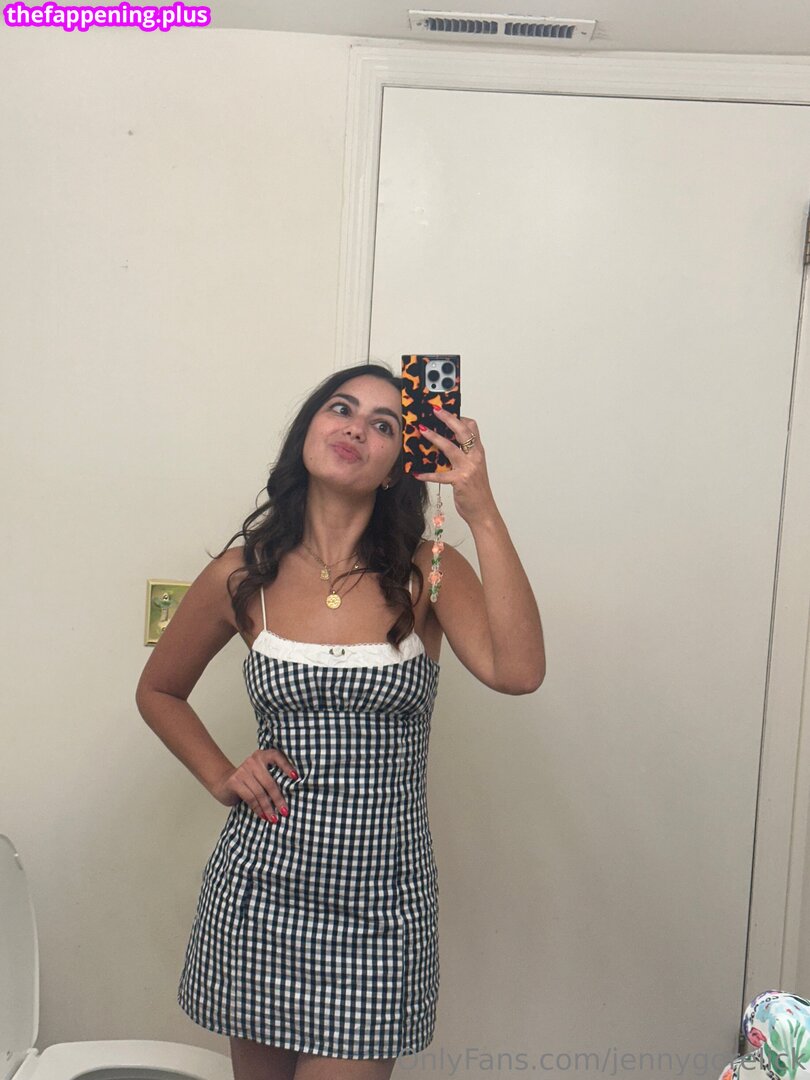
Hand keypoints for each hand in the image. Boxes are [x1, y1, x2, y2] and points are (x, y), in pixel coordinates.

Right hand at [209, 748, 297, 822]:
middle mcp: (252, 761)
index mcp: (261, 756)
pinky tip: (263, 816)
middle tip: (285, 811)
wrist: (223, 782)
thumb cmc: (248, 781)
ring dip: (268, 808)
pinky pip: (250, 798)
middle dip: (278, 799)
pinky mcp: (234, 782)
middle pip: (270, 782)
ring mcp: (242, 770)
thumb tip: (292, 792)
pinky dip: (258, 809)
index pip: (277, 757)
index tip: (296, 778)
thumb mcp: (260, 774)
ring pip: (260, 792)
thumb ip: (272, 776)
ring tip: (274, 818)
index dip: (287, 766)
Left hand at [413, 407, 497, 525]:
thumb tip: (443, 446)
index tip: (447, 411)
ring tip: (422, 431)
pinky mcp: (460, 481)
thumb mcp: (472, 468)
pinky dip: (427, 474)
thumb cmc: (476, 490)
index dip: (460, 417)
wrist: (484, 511)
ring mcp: (468, 468)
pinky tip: (417, 474)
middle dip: (449, 418)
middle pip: (463, 431)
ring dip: (434, 438)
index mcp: (478, 452)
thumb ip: (462, 456)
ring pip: (450, 448)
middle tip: (435, 410)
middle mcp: (475, 457)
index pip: (472, 427)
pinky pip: (440, 475)